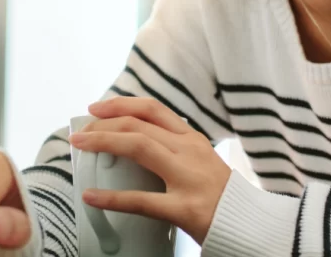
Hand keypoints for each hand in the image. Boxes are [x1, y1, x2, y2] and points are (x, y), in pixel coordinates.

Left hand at [69, 97, 232, 243]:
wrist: (251, 225)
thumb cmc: (220, 196)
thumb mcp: (200, 162)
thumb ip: (173, 150)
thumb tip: (131, 145)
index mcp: (192, 139)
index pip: (153, 109)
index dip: (120, 104)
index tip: (96, 108)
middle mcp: (190, 150)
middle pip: (139, 124)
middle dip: (104, 124)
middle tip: (81, 132)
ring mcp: (188, 177)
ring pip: (139, 147)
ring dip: (104, 142)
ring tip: (79, 146)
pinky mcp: (185, 208)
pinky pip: (141, 200)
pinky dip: (111, 198)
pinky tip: (92, 196)